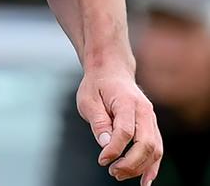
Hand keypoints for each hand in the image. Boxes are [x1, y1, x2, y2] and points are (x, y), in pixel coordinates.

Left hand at [76, 68, 162, 184]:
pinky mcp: (152, 126)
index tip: (102, 160)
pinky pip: (157, 148)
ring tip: (120, 174)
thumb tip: (106, 144)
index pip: (125, 131)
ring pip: (155, 149)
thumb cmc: (97, 85)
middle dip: (130, 163)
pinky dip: (152, 166)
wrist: (111, 70)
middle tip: (113, 172)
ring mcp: (151, 118)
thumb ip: (98, 122)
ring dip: (140, 167)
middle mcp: (144, 110)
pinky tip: (145, 181)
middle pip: (145, 143)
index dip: (114, 149)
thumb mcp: (88, 99)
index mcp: (127, 100)